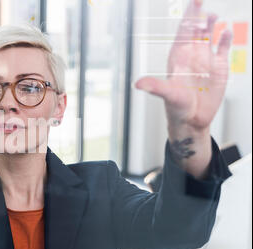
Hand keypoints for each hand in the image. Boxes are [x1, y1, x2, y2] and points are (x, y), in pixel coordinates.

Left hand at [135, 0, 231, 130]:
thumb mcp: (167, 95)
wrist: (192, 120)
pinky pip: (222, 49)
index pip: (183, 32)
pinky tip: (227, 31)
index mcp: (178, 57)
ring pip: (208, 36)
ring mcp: (205, 60)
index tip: (193, 2)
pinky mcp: (218, 68)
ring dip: (210, 25)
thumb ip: (155, 87)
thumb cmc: (176, 108)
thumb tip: (138, 84)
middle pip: (195, 30)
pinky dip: (226, 39)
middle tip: (199, 0)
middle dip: (197, 14)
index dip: (188, 17)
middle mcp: (191, 55)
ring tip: (213, 15)